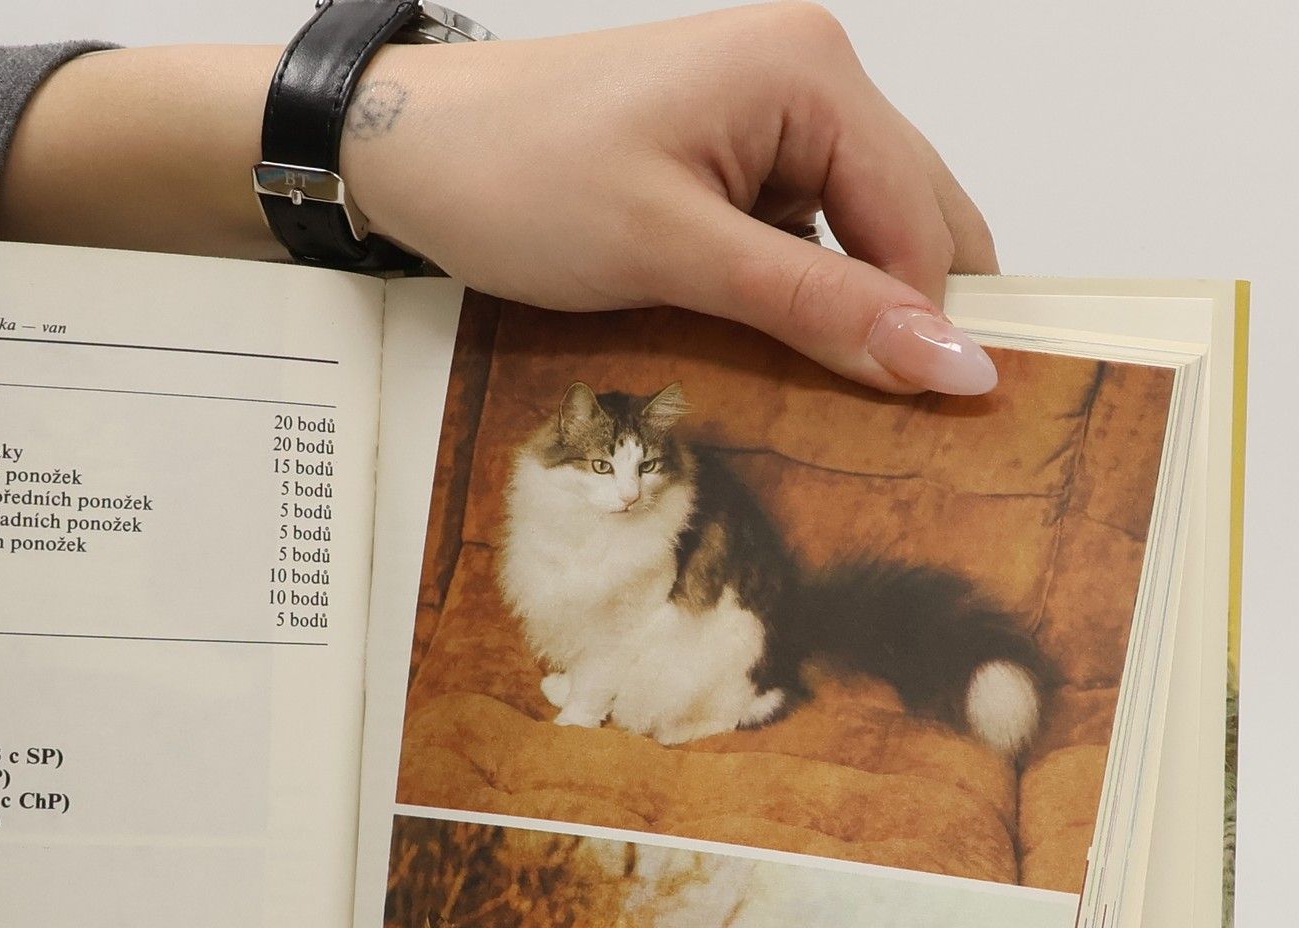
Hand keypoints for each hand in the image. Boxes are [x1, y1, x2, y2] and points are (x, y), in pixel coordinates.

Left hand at [342, 5, 999, 393]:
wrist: (411, 149)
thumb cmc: (519, 178)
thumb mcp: (673, 253)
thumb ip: (813, 305)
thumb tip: (943, 359)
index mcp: (811, 73)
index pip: (922, 217)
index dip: (932, 323)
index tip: (934, 425)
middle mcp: (807, 77)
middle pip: (908, 218)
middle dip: (901, 316)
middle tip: (892, 427)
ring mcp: (767, 116)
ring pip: (855, 237)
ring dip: (843, 316)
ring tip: (821, 401)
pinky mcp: (727, 157)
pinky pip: (797, 239)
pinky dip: (794, 299)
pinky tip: (769, 356)